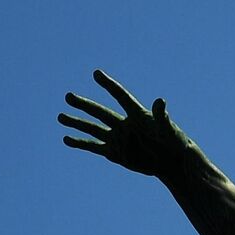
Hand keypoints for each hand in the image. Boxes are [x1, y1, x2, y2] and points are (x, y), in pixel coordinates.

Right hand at [60, 69, 194, 178]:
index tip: (96, 73)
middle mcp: (124, 123)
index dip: (109, 85)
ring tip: (60, 116)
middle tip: (68, 96)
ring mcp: (118, 138)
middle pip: (100, 112)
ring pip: (93, 129)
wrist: (172, 160)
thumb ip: (161, 116)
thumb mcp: (168, 129)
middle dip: (84, 105)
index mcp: (137, 114)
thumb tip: (160, 101)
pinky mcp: (115, 153)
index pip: (120, 96)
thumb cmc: (174, 141)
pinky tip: (66, 138)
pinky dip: (80, 143)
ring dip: (77, 123)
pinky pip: (94, 147)